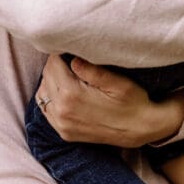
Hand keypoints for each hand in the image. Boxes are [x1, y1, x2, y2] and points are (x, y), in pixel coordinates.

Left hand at [36, 55, 183, 147]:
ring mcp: (62, 125)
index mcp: (73, 95)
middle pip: (46, 77)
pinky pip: (46, 110)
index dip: (59, 54)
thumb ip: (92, 69)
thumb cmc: (133, 101)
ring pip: (42, 94)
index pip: (52, 65)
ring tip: (68, 76)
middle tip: (69, 60)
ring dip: (51, 82)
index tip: (69, 50)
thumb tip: (72, 59)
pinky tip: (65, 93)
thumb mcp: (118, 81)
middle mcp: (63, 111)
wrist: (141, 129)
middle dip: (55, 66)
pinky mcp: (65, 133)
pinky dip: (51, 98)